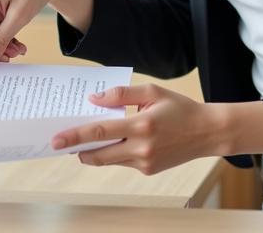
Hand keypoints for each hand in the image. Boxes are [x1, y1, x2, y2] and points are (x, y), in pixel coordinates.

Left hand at [50, 84, 226, 173]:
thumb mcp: (151, 91)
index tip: (56, 139)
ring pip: (108, 160)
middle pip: (98, 154)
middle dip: (76, 149)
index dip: (75, 136)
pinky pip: (122, 161)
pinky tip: (110, 140)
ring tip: (81, 139)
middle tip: (59, 142)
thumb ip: (121, 94)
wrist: (206, 133)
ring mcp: (145, 163)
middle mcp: (141, 149)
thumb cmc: (178, 107)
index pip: (99, 132)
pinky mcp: (148, 171)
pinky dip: (112, 152)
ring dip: (93, 152)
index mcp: (141, 125)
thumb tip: (94, 99)